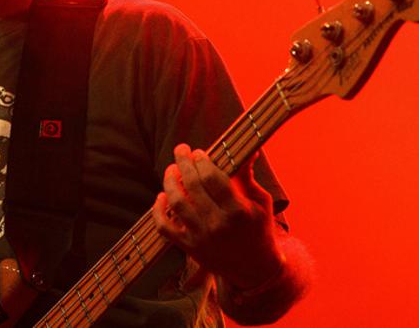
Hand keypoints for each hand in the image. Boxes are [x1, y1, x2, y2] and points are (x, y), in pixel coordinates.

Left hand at [151, 143, 283, 289]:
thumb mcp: (260, 202)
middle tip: (180, 150)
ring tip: (171, 170)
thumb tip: (249, 150)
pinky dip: (158, 210)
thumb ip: (247, 176)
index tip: (198, 152)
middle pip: (193, 185)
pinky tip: (161, 196)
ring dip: (170, 181)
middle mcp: (218, 224)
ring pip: (177, 202)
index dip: (202, 161)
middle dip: (183, 162)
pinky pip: (165, 227)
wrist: (254, 269)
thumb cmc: (259, 229)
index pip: (212, 178)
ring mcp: (201, 237)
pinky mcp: (189, 248)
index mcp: (238, 210)